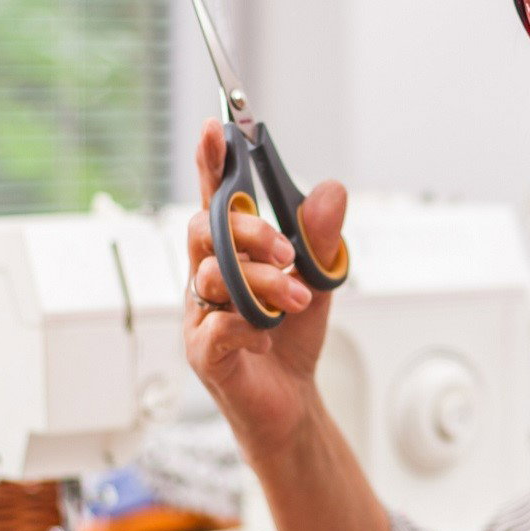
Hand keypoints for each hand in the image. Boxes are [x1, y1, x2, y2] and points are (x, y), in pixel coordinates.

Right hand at [183, 117, 347, 453]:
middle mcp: (206, 277)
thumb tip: (330, 191)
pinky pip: (216, 325)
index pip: (216, 200)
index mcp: (231, 253)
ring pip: (215, 277)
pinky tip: (267, 337)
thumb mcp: (320, 279)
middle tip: (288, 252)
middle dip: (249, 231)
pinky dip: (249, 327)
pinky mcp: (203, 352)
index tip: (216, 127)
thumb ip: (321, 237)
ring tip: (295, 301)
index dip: (211, 164)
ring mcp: (199, 313)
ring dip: (263, 283)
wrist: (292, 402)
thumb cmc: (293, 338)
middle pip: (207, 230)